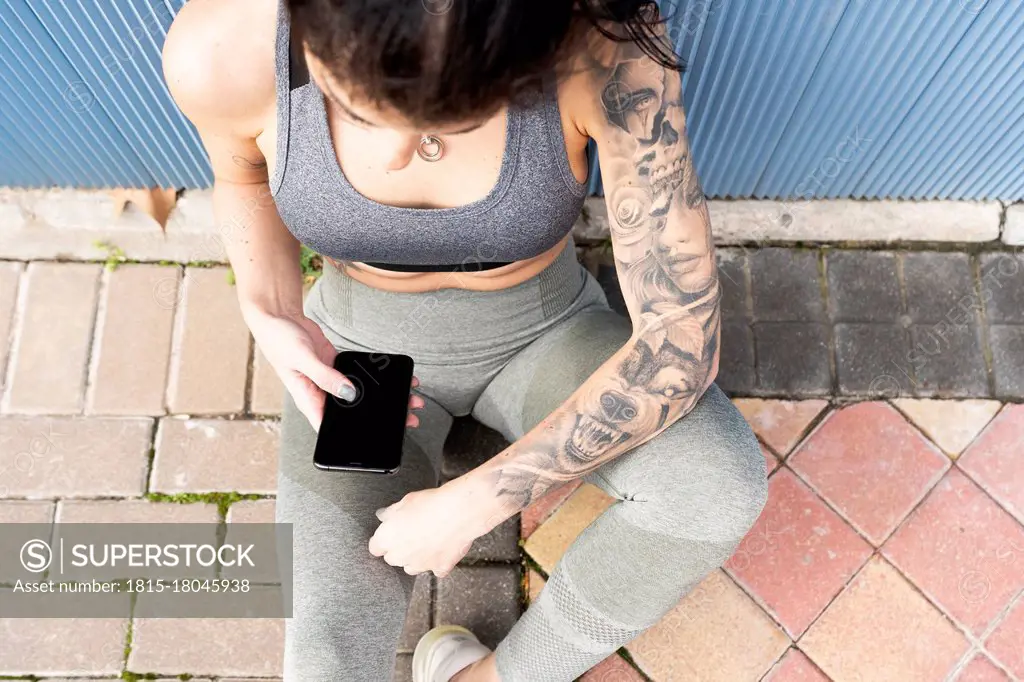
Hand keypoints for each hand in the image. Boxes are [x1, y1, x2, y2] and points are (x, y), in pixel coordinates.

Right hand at [244, 306, 423, 430]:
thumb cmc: (279, 340)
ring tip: (407, 398)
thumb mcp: (303, 360)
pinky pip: (358, 375)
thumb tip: (348, 393)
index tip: (376, 439)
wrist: (279, 316)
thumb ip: (325, 377)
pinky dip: (375, 378)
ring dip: (381, 397)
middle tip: (406, 419)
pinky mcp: (335, 365)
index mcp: (308, 399)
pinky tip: (392, 379)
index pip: (330, 427)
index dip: (350, 436)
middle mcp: (320, 393)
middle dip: (378, 417)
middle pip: (352, 412)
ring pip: (359, 395)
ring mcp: (329, 379)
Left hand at [368, 478, 508, 576]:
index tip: (389, 534)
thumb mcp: (405, 501)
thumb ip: (390, 512)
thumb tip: (383, 516)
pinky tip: (442, 548)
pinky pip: (435, 569)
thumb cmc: (431, 504)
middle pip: (392, 559)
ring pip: (411, 567)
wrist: (459, 512)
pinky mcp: (439, 568)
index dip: (382, 540)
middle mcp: (401, 556)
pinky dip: (438, 562)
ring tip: (426, 540)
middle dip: (398, 549)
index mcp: (387, 539)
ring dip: (415, 558)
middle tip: (410, 533)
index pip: (375, 547)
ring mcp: (420, 564)